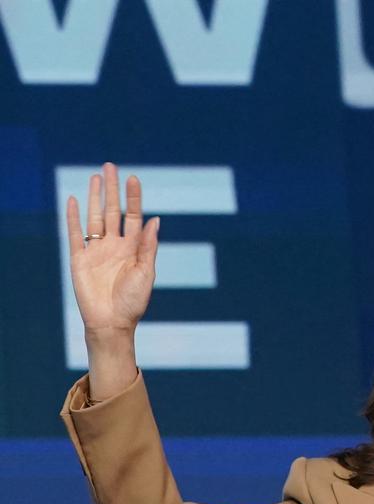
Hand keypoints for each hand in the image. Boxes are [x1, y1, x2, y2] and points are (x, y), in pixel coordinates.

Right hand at [65, 163, 158, 337]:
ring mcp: (96, 250)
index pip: (133, 216)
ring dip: (94, 197)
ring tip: (96, 177)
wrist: (112, 322)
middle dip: (112, 190)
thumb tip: (156, 220)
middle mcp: (115, 245)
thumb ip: (148, 246)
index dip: (133, 198)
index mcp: (133, 248)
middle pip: (111, 211)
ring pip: (94, 218)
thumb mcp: (146, 272)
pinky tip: (73, 200)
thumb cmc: (133, 301)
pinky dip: (73, 217)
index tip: (133, 178)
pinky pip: (75, 234)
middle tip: (111, 166)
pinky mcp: (79, 259)